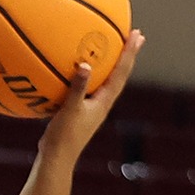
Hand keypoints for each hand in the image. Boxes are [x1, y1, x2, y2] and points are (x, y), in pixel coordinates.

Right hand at [40, 30, 143, 158]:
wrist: (57, 158)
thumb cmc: (64, 136)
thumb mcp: (70, 109)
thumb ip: (77, 87)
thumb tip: (85, 65)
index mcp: (104, 101)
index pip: (121, 72)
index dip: (129, 53)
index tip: (137, 35)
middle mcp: (103, 102)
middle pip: (120, 74)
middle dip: (128, 54)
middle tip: (137, 35)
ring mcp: (93, 107)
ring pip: (108, 79)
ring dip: (114, 62)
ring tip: (116, 47)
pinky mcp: (82, 110)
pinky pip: (91, 85)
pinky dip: (91, 73)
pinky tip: (80, 67)